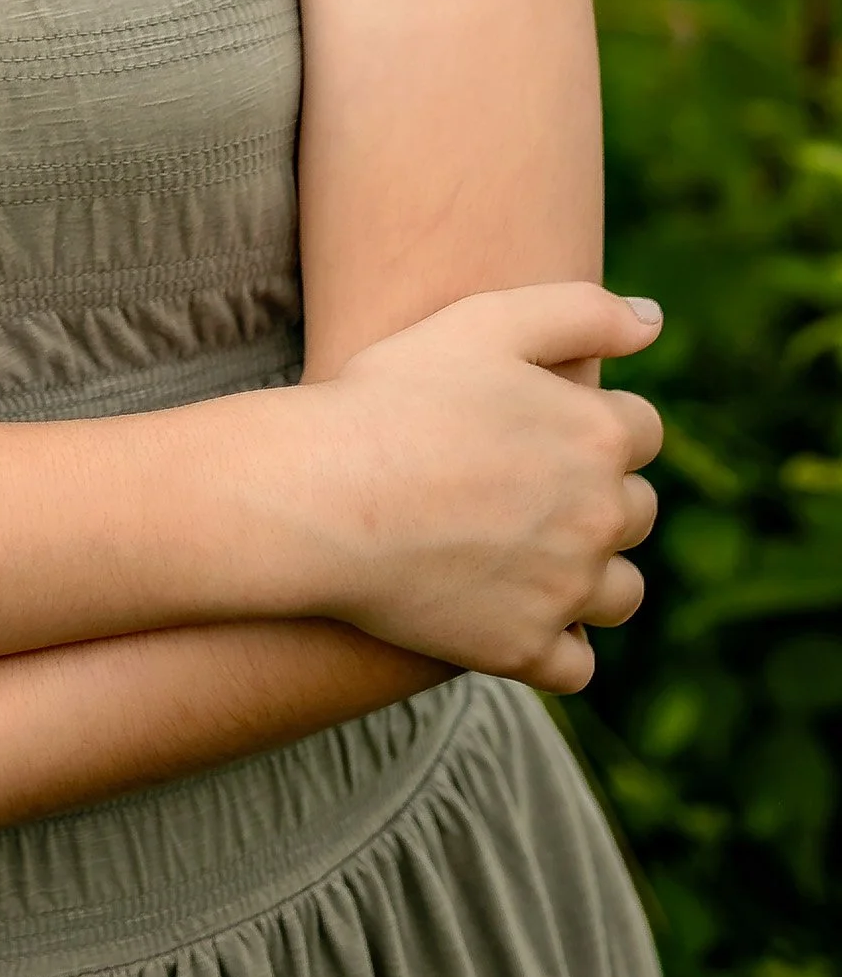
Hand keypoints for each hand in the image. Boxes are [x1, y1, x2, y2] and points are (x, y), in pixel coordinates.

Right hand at [299, 283, 662, 691]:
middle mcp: (600, 518)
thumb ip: (581, 311)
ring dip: (592, 575)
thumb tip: (654, 320)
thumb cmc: (393, 397)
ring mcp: (566, 591)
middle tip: (522, 485)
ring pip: (619, 593)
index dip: (593, 421)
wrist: (322, 494)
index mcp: (599, 435)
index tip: (538, 425)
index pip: (643, 431)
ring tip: (528, 554)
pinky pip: (576, 665)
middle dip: (596, 496)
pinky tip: (515, 613)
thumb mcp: (483, 321)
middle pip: (635, 511)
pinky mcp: (525, 650)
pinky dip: (556, 645)